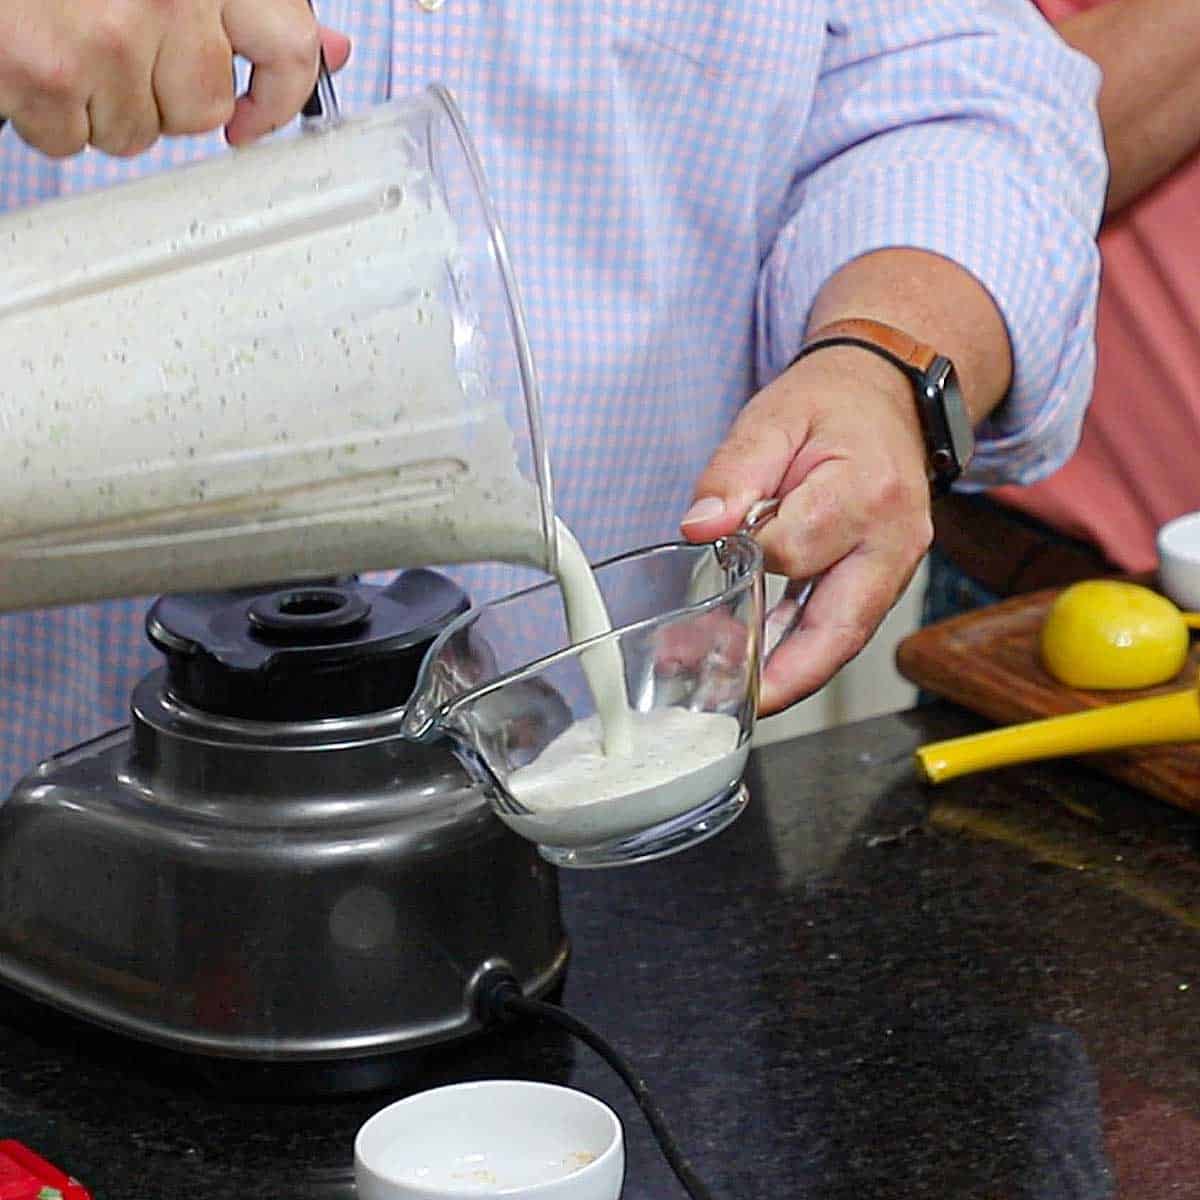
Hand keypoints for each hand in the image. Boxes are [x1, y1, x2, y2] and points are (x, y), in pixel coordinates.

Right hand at [0, 0, 350, 157]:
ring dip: (102, 107)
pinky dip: (47, 116)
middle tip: (114, 53)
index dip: (277, 98)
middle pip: (201, 109)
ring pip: (136, 134)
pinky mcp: (48, 72)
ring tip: (61, 44)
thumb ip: (250, 5)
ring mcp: (109, 38)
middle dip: (162, 98)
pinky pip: (69, 141)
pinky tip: (27, 61)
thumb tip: (332, 51)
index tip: (253, 122)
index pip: (288, 49)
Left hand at [680, 346, 932, 714]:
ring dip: (785, 671)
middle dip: (785, 677)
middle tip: (732, 704)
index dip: (746, 560)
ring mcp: (896, 566)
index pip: (795, 551)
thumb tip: (700, 527)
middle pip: (839, 628)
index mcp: (866, 491)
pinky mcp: (885, 580)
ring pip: (841, 637)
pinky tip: (753, 660)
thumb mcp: (772, 419)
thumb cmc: (830, 406)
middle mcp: (894, 540)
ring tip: (727, 688)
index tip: (714, 549)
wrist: (887, 397)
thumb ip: (733, 473)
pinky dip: (796, 649)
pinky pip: (841, 626)